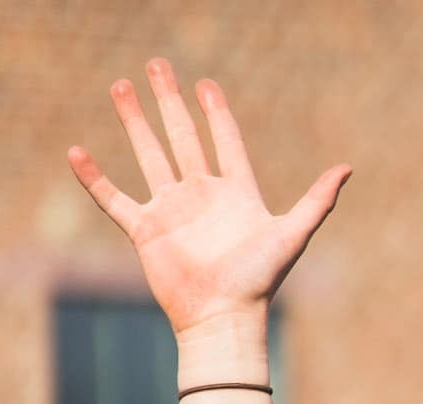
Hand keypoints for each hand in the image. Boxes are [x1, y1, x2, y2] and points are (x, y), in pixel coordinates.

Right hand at [68, 58, 349, 344]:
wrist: (224, 320)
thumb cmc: (259, 283)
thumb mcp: (292, 235)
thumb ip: (317, 201)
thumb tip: (347, 168)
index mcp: (235, 194)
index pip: (225, 141)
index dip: (216, 113)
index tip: (206, 85)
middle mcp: (201, 197)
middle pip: (182, 137)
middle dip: (169, 101)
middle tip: (156, 64)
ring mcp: (171, 211)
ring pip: (149, 155)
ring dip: (135, 121)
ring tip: (122, 86)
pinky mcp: (146, 231)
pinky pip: (113, 200)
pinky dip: (94, 178)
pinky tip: (76, 152)